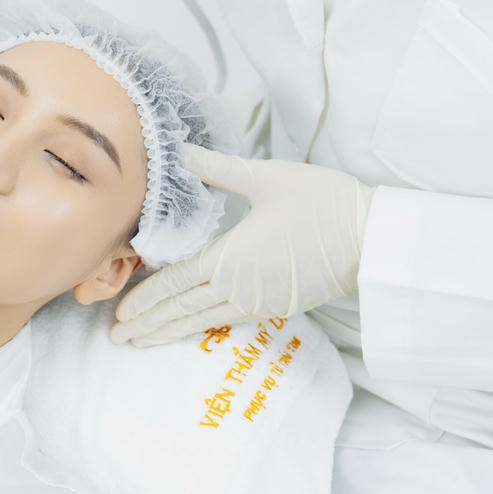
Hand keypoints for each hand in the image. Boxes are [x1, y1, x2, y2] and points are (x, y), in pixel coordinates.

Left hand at [110, 143, 375, 346]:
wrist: (375, 238)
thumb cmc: (322, 203)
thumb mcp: (265, 177)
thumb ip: (216, 169)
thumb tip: (176, 151)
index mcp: (231, 257)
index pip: (176, 282)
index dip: (145, 296)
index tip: (120, 309)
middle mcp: (240, 287)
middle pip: (184, 309)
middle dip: (149, 322)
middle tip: (117, 336)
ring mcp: (260, 301)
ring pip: (204, 320)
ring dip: (169, 331)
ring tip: (141, 342)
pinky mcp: (278, 305)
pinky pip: (227, 320)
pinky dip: (200, 326)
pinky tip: (190, 328)